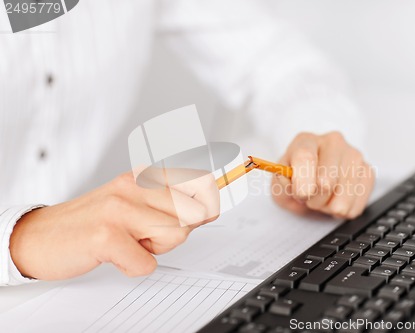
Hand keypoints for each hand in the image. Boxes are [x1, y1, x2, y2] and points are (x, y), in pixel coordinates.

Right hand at [10, 171, 219, 279]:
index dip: (210, 202)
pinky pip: (147, 263)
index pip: (200, 180)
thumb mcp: (134, 202)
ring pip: (176, 234)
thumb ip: (170, 203)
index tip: (207, 211)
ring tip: (131, 242)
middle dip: (180, 232)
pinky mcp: (106, 235)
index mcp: (144, 175)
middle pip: (193, 213)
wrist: (41, 236)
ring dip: (156, 249)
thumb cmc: (93, 222)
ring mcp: (120, 208)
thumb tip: (210, 207)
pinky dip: (135, 266)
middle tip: (151, 234)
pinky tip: (116, 255)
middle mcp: (134, 185)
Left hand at [272, 131, 374, 218]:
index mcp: (306, 141)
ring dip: (329, 207)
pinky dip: (344, 211)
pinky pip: (356, 205)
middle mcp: (333, 142)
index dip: (302, 181)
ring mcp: (354, 156)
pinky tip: (336, 200)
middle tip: (308, 197)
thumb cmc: (296, 180)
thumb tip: (289, 182)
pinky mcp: (368, 172)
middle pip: (326, 181)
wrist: (313, 182)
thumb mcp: (280, 183)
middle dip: (314, 200)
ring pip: (343, 197)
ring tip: (323, 198)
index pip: (305, 156)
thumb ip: (281, 183)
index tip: (301, 195)